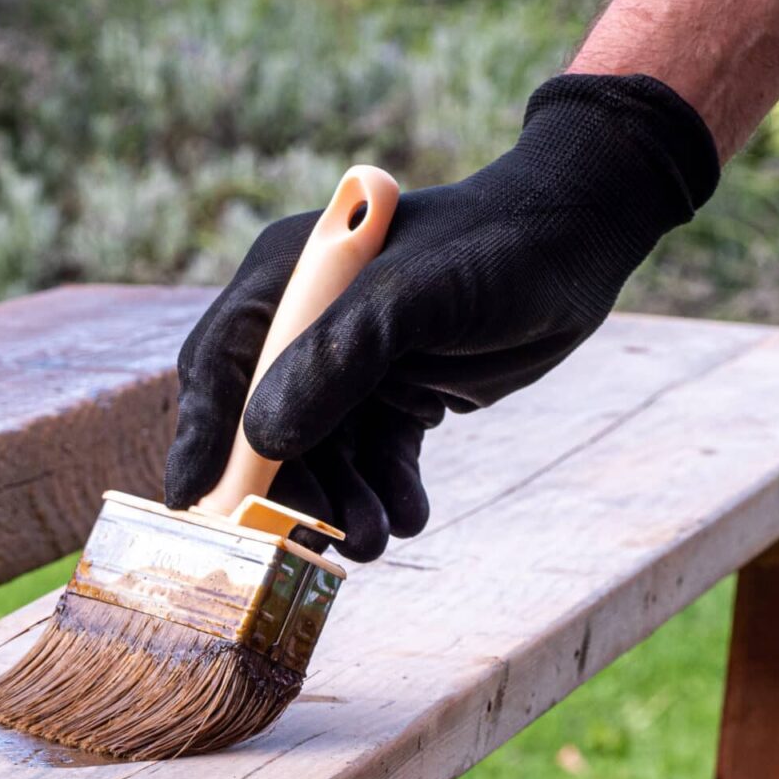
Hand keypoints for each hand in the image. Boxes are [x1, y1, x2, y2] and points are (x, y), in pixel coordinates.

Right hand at [166, 73, 719, 559]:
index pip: (219, 366)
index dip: (202, 436)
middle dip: (289, 488)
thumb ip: (335, 361)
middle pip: (263, 424)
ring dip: (342, 501)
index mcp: (286, 279)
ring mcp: (349, 361)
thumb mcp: (411, 299)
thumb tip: (264, 440)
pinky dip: (384, 490)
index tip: (193, 500)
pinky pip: (372, 455)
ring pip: (321, 452)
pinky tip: (408, 515)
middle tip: (313, 538)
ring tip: (374, 540)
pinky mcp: (395, 391)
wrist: (585, 239)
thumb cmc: (497, 246)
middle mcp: (304, 322)